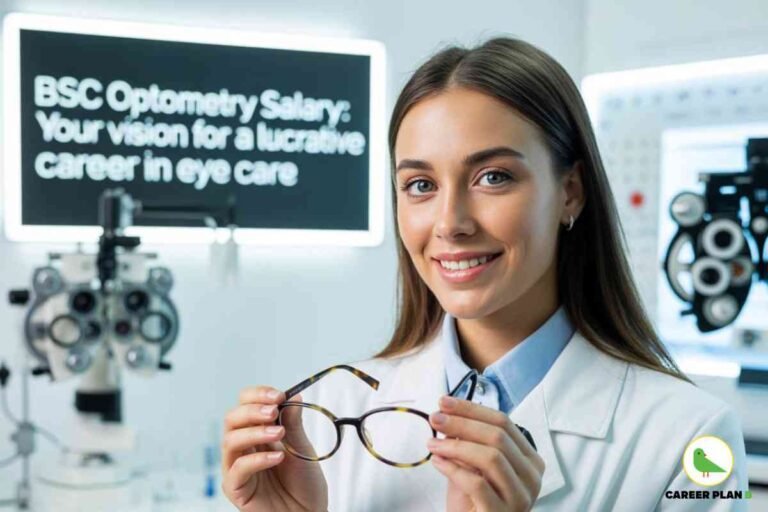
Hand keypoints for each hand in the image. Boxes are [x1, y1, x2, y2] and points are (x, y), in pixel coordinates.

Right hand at [221, 386, 327, 511]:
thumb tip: (294, 393)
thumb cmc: (304, 483)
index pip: (246, 404)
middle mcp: (244, 447)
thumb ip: (294, 424)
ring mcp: (237, 467)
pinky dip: (257, 459)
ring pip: (230, 440)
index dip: (258, 396)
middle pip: (232, 418)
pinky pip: (237, 468)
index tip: (279, 395)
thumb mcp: (302, 448)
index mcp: (258, 432)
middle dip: (252, 410)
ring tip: (280, 434)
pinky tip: (277, 457)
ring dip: (255, 432)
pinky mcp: (236, 488)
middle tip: (273, 411)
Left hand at [427, 396, 544, 511]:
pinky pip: (478, 483)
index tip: (445, 402)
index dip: (472, 409)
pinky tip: (438, 462)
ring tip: (433, 443)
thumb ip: (469, 442)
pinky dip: (454, 469)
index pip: (504, 422)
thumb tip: (449, 413)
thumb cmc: (474, 501)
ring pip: (491, 457)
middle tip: (435, 417)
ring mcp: (520, 497)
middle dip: (462, 422)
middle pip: (499, 436)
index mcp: (529, 460)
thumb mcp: (473, 466)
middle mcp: (531, 477)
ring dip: (456, 445)